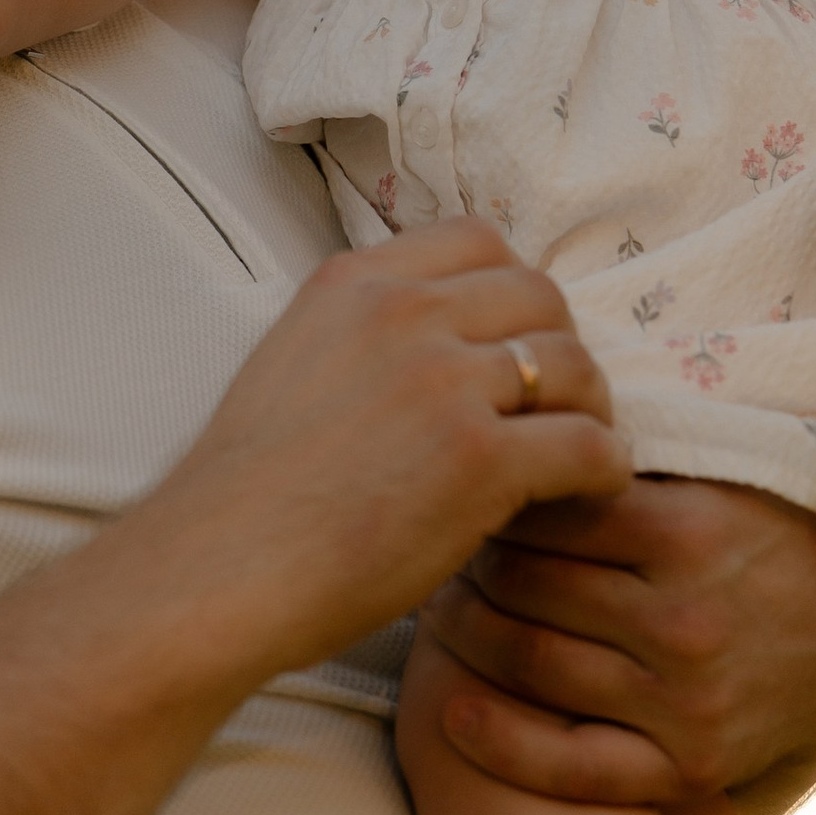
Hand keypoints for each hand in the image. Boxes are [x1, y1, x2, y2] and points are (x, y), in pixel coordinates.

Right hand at [135, 225, 632, 688]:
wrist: (213, 573)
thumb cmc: (244, 500)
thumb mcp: (291, 367)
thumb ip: (363, 339)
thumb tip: (440, 350)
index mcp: (353, 283)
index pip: (479, 241)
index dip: (514, 295)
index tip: (514, 344)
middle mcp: (402, 314)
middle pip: (540, 296)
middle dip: (559, 349)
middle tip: (555, 406)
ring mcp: (443, 381)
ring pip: (573, 365)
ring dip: (587, 408)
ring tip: (574, 452)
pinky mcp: (479, 458)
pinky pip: (587, 444)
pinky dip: (603, 469)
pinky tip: (586, 494)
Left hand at [421, 479, 815, 806]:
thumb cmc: (774, 538)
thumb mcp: (717, 480)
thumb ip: (627, 462)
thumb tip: (517, 421)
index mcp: (691, 531)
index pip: (546, 510)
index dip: (495, 497)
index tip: (471, 490)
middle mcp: (685, 619)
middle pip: (525, 585)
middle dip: (467, 562)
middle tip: (439, 547)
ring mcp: (686, 702)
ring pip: (530, 663)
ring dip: (466, 633)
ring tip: (439, 608)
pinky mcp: (689, 768)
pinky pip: (572, 766)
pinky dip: (500, 743)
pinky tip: (451, 715)